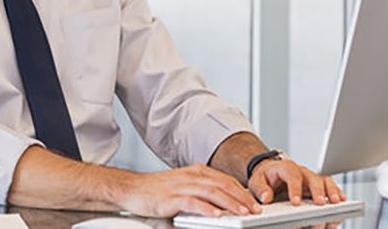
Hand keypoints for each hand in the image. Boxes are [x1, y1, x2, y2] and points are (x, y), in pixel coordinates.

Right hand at [120, 164, 261, 217]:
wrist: (132, 189)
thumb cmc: (157, 191)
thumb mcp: (183, 187)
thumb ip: (201, 192)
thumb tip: (221, 205)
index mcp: (195, 172)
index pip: (224, 179)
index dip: (241, 191)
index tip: (254, 202)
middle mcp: (191, 175)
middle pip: (222, 184)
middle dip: (241, 198)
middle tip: (255, 210)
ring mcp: (181, 185)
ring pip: (211, 192)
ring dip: (230, 203)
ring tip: (243, 213)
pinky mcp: (171, 198)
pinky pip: (192, 202)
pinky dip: (207, 209)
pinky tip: (217, 216)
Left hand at [247, 159, 345, 205]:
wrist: (270, 176)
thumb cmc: (265, 179)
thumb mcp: (257, 181)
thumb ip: (260, 189)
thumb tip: (266, 197)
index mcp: (285, 167)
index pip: (292, 175)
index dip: (294, 188)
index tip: (295, 202)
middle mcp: (302, 172)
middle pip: (313, 178)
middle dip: (318, 192)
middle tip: (320, 205)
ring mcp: (312, 180)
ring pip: (326, 183)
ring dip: (332, 194)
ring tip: (336, 207)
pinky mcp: (319, 189)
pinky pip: (332, 190)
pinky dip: (337, 197)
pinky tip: (341, 207)